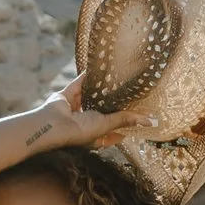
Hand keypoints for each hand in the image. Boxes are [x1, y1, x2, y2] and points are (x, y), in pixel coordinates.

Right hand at [32, 71, 147, 151]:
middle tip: (130, 93)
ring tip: (117, 79)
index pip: (114, 131)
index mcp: (94, 136)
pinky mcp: (67, 96)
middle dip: (114, 104)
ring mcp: (75, 109)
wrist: (53, 124)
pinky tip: (98, 68)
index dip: (125, 125)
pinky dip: (87, 77)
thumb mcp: (107, 125)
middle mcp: (85, 122)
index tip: (139, 115)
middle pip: (103, 111)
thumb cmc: (79, 132)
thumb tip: (151, 122)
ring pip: (92, 97)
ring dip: (102, 90)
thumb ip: (126, 119)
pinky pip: (79, 84)